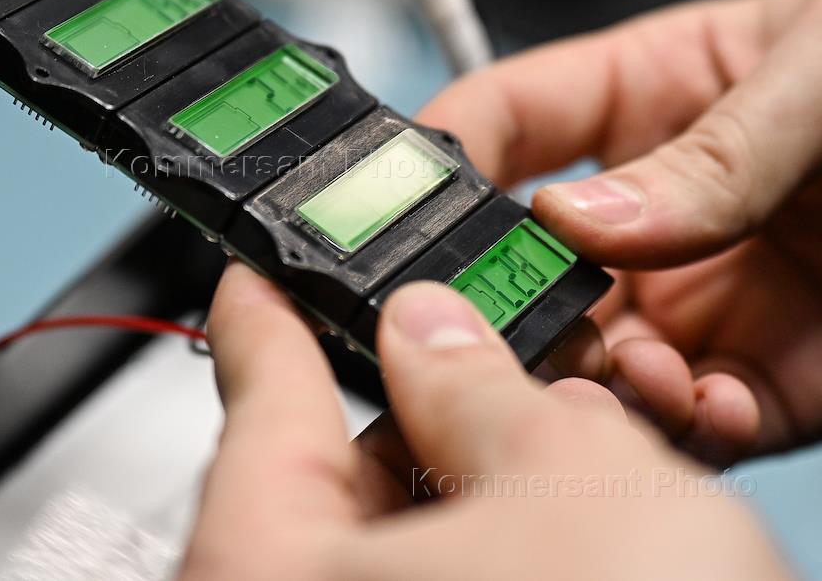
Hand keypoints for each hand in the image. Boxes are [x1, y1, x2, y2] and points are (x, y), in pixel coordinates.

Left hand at [180, 264, 791, 580]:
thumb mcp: (570, 486)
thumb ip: (482, 388)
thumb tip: (434, 332)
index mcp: (265, 567)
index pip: (251, 388)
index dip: (268, 307)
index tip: (262, 270)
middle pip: (333, 475)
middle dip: (421, 407)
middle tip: (481, 356)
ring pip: (398, 545)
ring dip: (478, 486)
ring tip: (565, 448)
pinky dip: (493, 555)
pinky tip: (567, 535)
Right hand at [417, 0, 821, 463]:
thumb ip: (713, 146)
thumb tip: (580, 217)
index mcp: (650, 95)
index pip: (502, 124)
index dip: (435, 162)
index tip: (398, 208)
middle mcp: (662, 208)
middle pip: (526, 264)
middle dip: (500, 301)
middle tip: (498, 325)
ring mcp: (712, 295)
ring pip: (594, 357)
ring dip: (585, 378)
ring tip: (628, 370)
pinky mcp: (777, 376)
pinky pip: (693, 420)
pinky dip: (677, 431)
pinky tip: (700, 407)